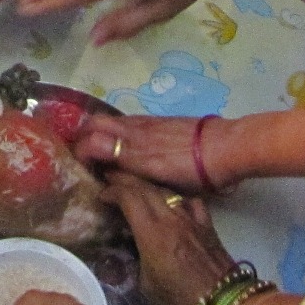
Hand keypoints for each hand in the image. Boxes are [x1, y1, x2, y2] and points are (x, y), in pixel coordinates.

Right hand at [76, 114, 225, 191]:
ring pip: (110, 120)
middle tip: (82, 156)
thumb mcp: (164, 185)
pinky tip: (124, 144)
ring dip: (97, 131)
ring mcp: (145, 123)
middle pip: (94, 123)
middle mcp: (134, 133)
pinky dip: (115, 129)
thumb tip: (111, 178)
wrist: (226, 147)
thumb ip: (134, 180)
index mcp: (134, 153)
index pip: (91, 143)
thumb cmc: (198, 174)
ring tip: (99, 150)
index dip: (78, 154)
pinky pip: (126, 121)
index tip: (78, 169)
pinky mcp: (157, 119)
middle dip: (81, 137)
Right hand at [103, 173, 239, 304]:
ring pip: (166, 191)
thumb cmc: (180, 300)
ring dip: (148, 186)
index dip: (112, 192)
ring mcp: (191, 219)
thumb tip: (133, 248)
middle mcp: (171, 219)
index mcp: (152, 234)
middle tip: (112, 180)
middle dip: (126, 181)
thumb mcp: (147, 286)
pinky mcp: (206, 224)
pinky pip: (189, 201)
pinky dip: (176, 197)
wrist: (222, 303)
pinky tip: (172, 202)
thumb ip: (138, 259)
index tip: (101, 195)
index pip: (129, 198)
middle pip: (145, 188)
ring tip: (136, 188)